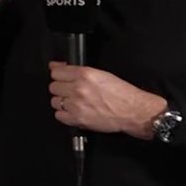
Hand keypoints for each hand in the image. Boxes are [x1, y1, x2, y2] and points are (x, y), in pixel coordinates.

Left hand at [49, 62, 166, 138]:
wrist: (133, 111)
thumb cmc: (121, 93)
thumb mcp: (101, 74)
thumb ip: (77, 71)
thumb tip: (55, 66)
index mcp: (84, 74)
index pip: (56, 72)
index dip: (59, 75)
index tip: (62, 78)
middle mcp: (78, 88)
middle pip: (53, 87)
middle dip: (61, 89)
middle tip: (72, 92)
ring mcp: (76, 105)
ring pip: (54, 101)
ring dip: (62, 102)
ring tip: (75, 103)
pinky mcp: (77, 119)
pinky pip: (59, 116)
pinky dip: (64, 114)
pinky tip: (74, 112)